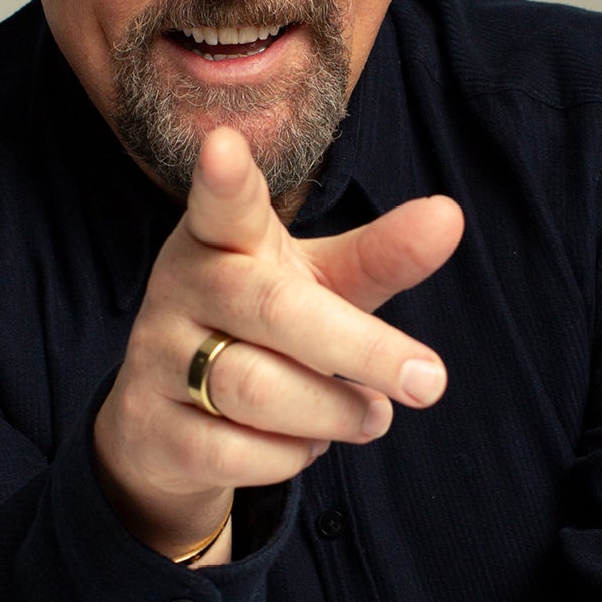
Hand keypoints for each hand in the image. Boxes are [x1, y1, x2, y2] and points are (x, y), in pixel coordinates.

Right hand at [92, 127, 464, 561]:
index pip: (222, 205)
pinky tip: (304, 443)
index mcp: (222, 239)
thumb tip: (450, 216)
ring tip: (370, 416)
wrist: (169, 422)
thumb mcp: (319, 285)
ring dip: (334, 412)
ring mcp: (158, 357)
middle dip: (360, 349)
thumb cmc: (261, 330)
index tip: (224, 144)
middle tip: (430, 381)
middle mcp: (183, 287)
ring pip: (257, 390)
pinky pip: (236, 452)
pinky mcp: (152, 427)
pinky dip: (290, 456)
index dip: (225, 179)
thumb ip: (380, 256)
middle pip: (274, 311)